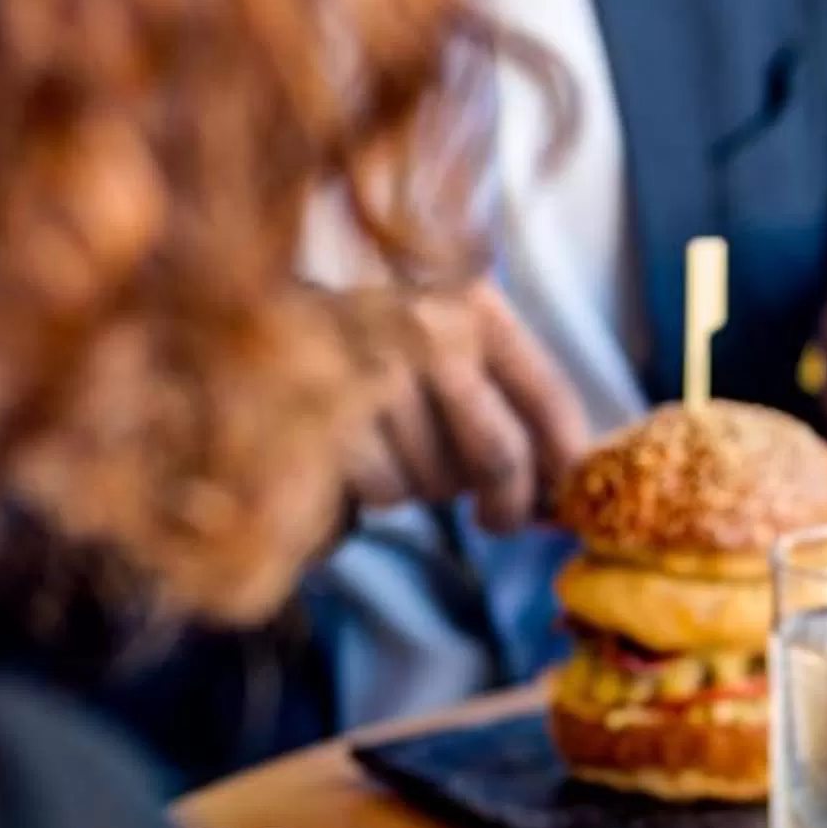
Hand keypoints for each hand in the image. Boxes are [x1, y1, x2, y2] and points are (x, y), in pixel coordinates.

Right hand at [343, 280, 590, 534]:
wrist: (256, 311)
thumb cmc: (374, 339)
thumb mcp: (448, 341)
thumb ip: (509, 399)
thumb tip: (560, 488)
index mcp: (475, 307)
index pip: (549, 399)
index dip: (569, 462)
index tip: (570, 498)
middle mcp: (432, 330)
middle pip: (501, 456)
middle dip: (508, 503)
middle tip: (499, 519)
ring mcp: (377, 372)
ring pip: (438, 483)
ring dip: (429, 489)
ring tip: (403, 451)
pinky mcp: (331, 414)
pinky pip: (387, 492)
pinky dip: (384, 492)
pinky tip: (365, 454)